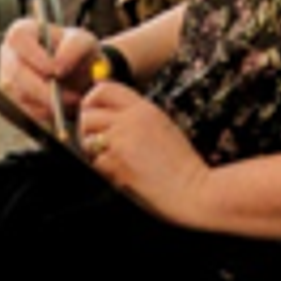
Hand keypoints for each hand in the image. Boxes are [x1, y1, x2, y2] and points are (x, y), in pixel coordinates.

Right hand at [0, 19, 95, 128]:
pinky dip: (46, 113)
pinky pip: (25, 112)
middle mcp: (9, 56)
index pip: (18, 39)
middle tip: (71, 96)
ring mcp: (7, 80)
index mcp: (22, 34)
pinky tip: (62, 107)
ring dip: (49, 103)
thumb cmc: (78, 54)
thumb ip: (74, 46)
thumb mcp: (84, 42)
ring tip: (72, 100)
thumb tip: (58, 64)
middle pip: (15, 74)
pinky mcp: (13, 102)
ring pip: (21, 96)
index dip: (36, 56)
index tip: (58, 70)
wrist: (79, 77)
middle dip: (44, 89)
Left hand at [76, 83, 213, 222]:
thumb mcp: (163, 126)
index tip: (94, 114)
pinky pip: (94, 163)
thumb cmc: (183, 165)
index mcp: (143, 108)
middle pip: (87, 114)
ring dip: (91, 151)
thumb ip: (136, 117)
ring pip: (86, 139)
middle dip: (87, 129)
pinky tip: (118, 175)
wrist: (194, 191)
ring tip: (110, 160)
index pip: (103, 89)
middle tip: (98, 143)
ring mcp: (121, 143)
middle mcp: (129, 121)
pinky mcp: (116, 165)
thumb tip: (108, 118)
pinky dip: (101, 170)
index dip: (92, 102)